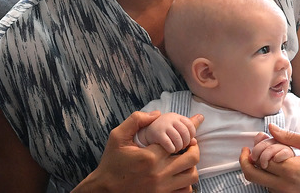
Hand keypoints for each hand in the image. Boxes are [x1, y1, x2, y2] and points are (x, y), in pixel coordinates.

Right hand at [75, 111, 203, 192]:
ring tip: (185, 159)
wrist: (106, 189)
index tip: (191, 127)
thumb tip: (156, 114)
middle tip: (189, 144)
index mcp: (150, 156)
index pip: (178, 140)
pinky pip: (186, 191)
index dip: (186, 133)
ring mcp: (163, 188)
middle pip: (191, 159)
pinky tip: (179, 175)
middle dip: (193, 148)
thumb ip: (136, 120)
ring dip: (191, 166)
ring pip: (192, 176)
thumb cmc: (112, 162)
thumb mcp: (117, 137)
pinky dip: (187, 182)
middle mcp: (159, 173)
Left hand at [239, 124, 299, 192]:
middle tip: (246, 152)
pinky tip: (276, 168)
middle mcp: (285, 186)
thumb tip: (270, 128)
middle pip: (251, 174)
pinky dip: (267, 178)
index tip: (259, 139)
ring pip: (260, 182)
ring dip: (258, 169)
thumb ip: (290, 136)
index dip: (257, 147)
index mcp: (291, 170)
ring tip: (268, 157)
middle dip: (245, 161)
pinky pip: (270, 189)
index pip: (260, 158)